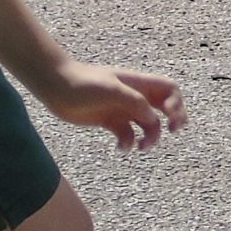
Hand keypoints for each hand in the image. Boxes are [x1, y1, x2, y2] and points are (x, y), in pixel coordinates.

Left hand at [41, 63, 187, 148]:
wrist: (53, 85)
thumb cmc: (83, 82)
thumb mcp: (112, 90)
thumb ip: (136, 103)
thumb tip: (154, 119)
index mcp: (138, 83)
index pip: (169, 90)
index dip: (176, 104)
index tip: (168, 118)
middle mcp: (134, 96)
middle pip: (164, 107)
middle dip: (173, 120)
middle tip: (172, 131)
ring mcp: (122, 109)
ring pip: (148, 125)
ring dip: (150, 138)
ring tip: (141, 147)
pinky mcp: (109, 121)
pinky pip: (127, 135)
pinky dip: (127, 144)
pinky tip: (120, 148)